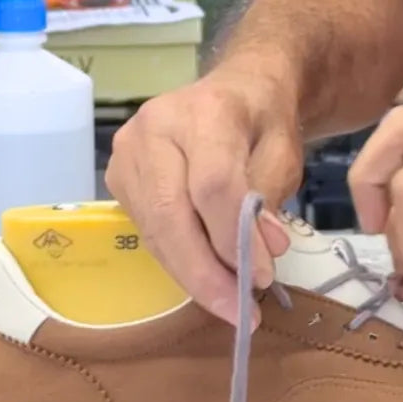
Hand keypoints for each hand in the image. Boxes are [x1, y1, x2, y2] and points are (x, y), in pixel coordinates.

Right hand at [105, 61, 303, 325]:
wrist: (237, 89)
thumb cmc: (263, 119)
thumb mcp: (284, 152)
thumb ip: (269, 199)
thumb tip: (261, 253)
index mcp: (206, 108)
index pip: (212, 184)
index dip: (233, 238)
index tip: (262, 278)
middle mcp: (156, 125)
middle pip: (172, 212)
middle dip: (206, 273)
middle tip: (240, 313)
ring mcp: (129, 148)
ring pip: (155, 228)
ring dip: (191, 274)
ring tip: (229, 303)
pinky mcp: (118, 173)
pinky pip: (146, 229)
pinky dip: (177, 259)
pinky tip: (205, 278)